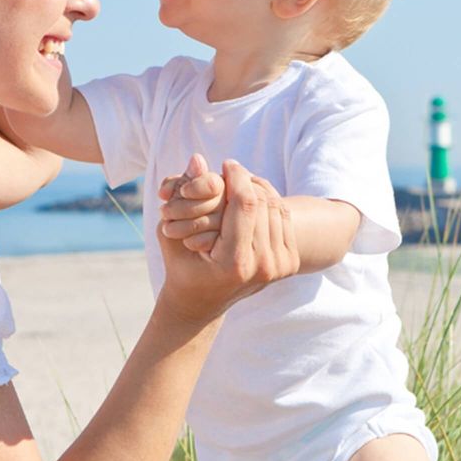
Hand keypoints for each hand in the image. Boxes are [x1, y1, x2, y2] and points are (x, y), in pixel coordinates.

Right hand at [155, 158, 299, 325]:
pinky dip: (269, 202)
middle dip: (248, 181)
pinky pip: (284, 219)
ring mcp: (279, 268)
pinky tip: (252, 197)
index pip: (246, 204)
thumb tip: (198, 158)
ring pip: (277, 208)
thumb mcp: (170, 231)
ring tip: (241, 182)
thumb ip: (183, 194)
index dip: (238, 177)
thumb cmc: (181, 264)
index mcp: (234, 262)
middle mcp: (262, 268)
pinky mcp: (289, 264)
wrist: (202, 301)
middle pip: (265, 203)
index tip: (228, 163)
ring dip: (259, 189)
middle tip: (233, 171)